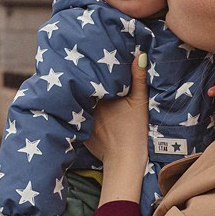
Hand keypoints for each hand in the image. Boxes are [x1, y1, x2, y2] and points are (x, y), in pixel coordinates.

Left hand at [86, 54, 148, 202]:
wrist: (125, 160)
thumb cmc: (134, 130)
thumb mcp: (140, 102)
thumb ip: (138, 78)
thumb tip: (140, 55)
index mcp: (98, 97)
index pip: (89, 77)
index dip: (89, 68)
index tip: (87, 57)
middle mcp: (85, 106)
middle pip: (81, 88)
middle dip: (82, 79)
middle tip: (79, 65)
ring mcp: (80, 119)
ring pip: (77, 101)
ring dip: (77, 94)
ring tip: (75, 80)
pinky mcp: (79, 130)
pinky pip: (75, 116)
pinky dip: (76, 110)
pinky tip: (77, 105)